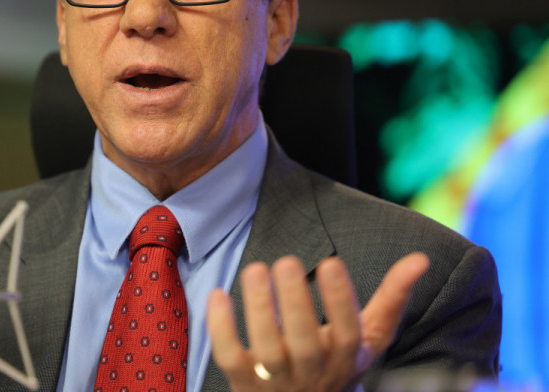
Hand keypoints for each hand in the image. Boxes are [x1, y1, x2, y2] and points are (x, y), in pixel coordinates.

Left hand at [207, 252, 429, 390]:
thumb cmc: (337, 362)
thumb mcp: (368, 337)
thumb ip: (392, 298)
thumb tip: (419, 259)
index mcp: (346, 359)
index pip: (348, 333)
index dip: (339, 300)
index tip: (331, 263)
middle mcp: (313, 373)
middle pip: (305, 342)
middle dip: (296, 302)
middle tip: (287, 261)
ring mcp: (276, 381)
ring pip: (268, 349)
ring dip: (259, 308)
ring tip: (255, 268)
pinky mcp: (243, 382)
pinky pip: (230, 357)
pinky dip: (221, 328)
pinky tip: (218, 294)